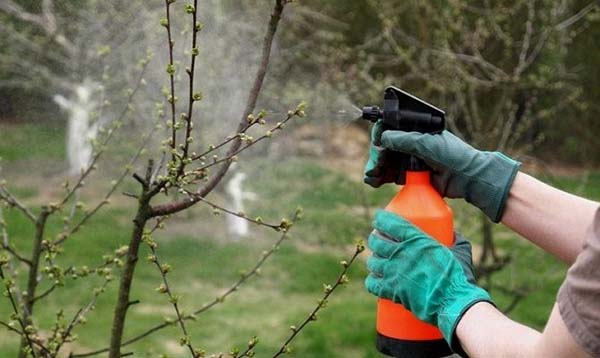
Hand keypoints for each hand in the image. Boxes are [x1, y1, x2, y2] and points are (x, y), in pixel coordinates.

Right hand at [364, 126, 520, 221]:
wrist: (468, 179)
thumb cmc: (453, 155)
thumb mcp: (428, 143)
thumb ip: (406, 140)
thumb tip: (383, 138)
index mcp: (415, 130)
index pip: (390, 128)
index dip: (380, 133)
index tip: (377, 140)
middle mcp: (409, 144)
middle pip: (383, 146)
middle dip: (376, 154)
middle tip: (376, 163)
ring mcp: (408, 161)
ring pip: (383, 162)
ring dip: (374, 167)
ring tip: (372, 175)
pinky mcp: (408, 177)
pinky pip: (388, 176)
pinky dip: (378, 178)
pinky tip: (373, 180)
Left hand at [365, 210, 491, 350]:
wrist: (454, 303)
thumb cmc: (458, 277)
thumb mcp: (459, 251)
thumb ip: (456, 240)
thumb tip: (453, 235)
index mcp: (416, 240)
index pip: (390, 223)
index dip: (381, 219)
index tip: (379, 219)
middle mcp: (401, 254)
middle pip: (377, 241)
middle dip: (375, 239)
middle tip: (378, 240)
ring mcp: (394, 272)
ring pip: (373, 261)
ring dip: (374, 260)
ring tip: (378, 260)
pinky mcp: (392, 290)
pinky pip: (372, 283)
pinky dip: (372, 281)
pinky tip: (375, 279)